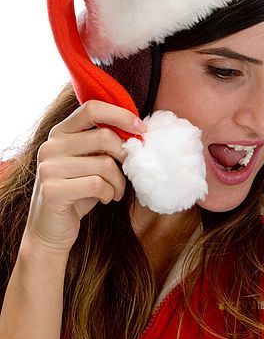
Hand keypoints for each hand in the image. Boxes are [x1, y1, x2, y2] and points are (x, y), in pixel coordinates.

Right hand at [24, 100, 145, 253]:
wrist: (50, 231)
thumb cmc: (78, 192)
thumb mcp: (90, 162)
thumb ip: (104, 144)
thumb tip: (138, 130)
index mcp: (60, 133)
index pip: (92, 108)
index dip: (120, 115)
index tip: (141, 129)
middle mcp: (50, 146)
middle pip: (104, 136)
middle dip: (125, 155)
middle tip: (130, 170)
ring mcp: (48, 167)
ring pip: (104, 164)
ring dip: (119, 182)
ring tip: (116, 191)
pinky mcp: (52, 190)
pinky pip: (97, 185)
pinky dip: (109, 193)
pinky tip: (105, 199)